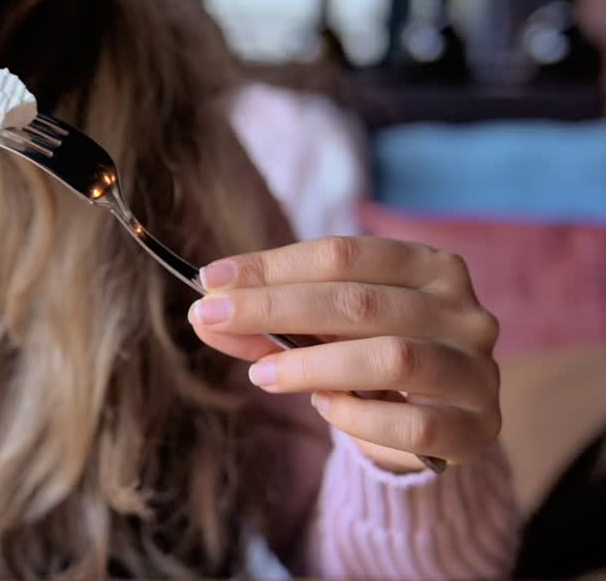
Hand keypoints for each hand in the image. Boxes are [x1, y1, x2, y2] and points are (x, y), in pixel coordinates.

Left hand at [189, 236, 500, 472]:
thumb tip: (204, 316)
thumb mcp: (319, 332)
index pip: (342, 255)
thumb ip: (267, 323)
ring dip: (313, 365)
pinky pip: (413, 423)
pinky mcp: (477, 426)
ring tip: (261, 374)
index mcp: (428, 266)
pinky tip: (326, 408)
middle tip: (212, 317)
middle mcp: (463, 311)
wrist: (433, 423)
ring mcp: (477, 369)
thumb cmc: (367, 358)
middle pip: (360, 301)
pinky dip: (359, 418)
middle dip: (274, 308)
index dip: (272, 266)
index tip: (211, 279)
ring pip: (392, 359)